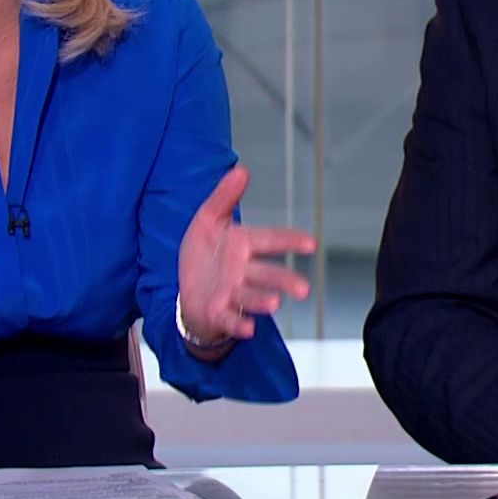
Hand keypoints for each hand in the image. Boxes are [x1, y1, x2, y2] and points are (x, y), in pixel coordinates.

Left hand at [176, 166, 316, 347]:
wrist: (186, 289)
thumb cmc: (205, 255)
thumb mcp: (208, 219)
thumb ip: (225, 196)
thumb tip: (242, 169)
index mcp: (243, 244)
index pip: (270, 240)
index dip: (290, 241)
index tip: (311, 244)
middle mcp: (242, 271)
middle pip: (266, 274)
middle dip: (284, 280)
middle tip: (304, 290)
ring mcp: (231, 294)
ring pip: (250, 297)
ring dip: (262, 300)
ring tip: (275, 305)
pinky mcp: (217, 312)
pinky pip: (229, 319)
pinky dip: (238, 324)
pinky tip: (248, 329)